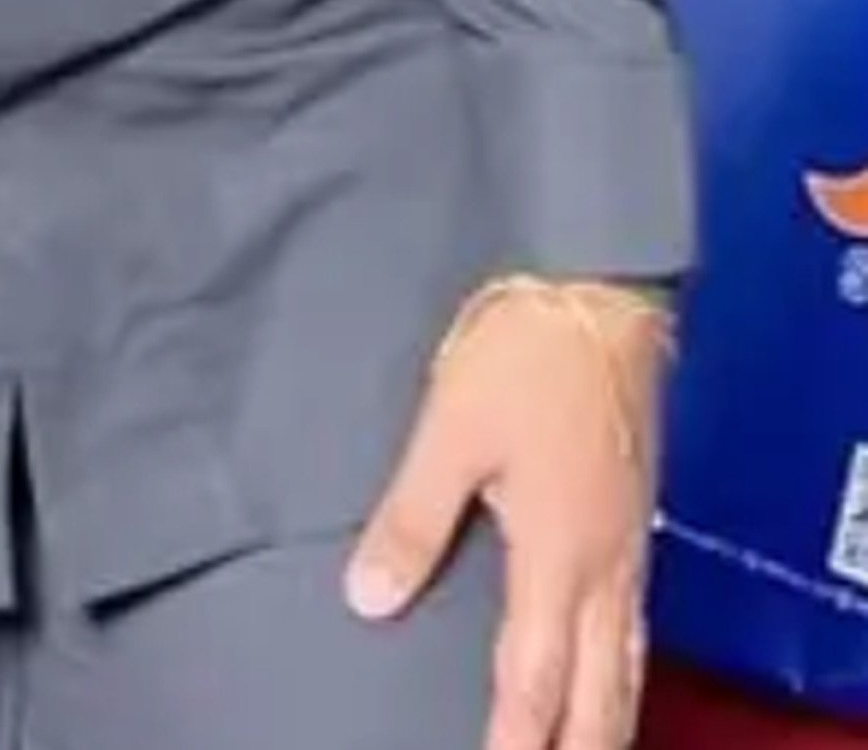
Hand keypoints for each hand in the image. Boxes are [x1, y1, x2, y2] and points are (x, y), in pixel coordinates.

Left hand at [345, 278, 665, 749]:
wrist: (597, 299)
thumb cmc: (522, 360)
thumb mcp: (449, 436)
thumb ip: (409, 523)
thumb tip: (369, 599)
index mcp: (559, 558)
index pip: (537, 679)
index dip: (516, 737)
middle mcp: (605, 569)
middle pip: (601, 693)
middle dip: (578, 744)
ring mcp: (628, 549)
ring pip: (627, 665)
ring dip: (605, 717)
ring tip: (582, 748)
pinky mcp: (634, 523)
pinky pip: (635, 625)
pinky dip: (621, 669)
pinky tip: (605, 670)